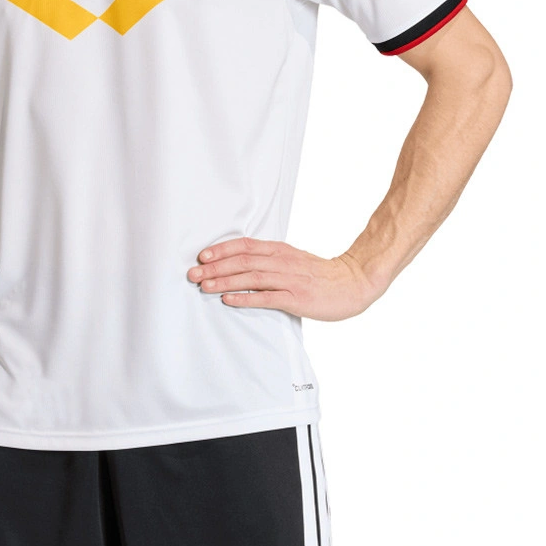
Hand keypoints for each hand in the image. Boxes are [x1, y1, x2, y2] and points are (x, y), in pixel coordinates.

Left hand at [187, 238, 382, 321]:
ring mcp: (289, 280)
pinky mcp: (297, 298)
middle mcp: (282, 262)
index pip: (245, 245)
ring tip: (204, 286)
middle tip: (193, 274)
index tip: (202, 256)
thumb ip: (269, 259)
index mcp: (280, 250)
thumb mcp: (292, 259)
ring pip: (251, 277)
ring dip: (225, 281)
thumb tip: (241, 262)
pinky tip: (228, 300)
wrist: (353, 283)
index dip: (222, 250)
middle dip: (215, 267)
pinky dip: (245, 298)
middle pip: (242, 261)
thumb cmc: (319, 275)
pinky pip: (266, 298)